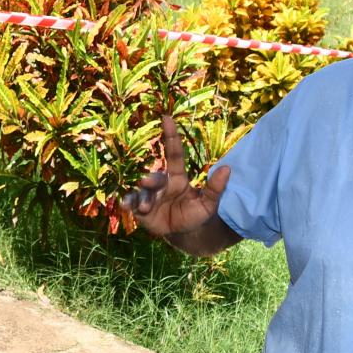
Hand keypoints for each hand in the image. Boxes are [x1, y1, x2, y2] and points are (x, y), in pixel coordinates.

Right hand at [123, 115, 229, 240]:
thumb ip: (215, 188)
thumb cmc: (196, 214)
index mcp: (178, 178)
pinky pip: (132, 202)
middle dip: (151, 179)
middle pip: (156, 177)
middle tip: (146, 182)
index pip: (174, 154)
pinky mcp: (141, 209)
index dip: (171, 136)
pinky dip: (128, 202)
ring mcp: (150, 196)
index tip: (167, 118)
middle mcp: (162, 184)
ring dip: (143, 196)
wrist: (185, 234)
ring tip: (145, 206)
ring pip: (143, 191)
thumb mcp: (209, 203)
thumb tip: (227, 168)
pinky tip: (125, 205)